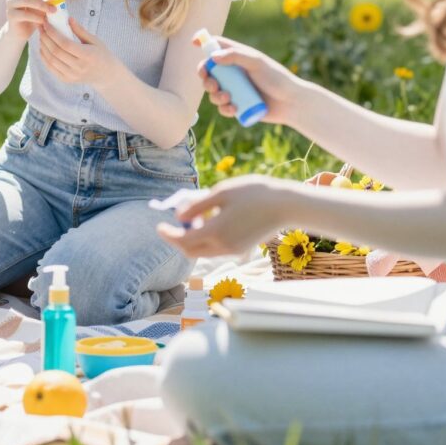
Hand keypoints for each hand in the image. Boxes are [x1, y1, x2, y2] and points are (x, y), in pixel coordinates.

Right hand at [5, 0, 57, 42]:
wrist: (22, 31)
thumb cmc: (35, 13)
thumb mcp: (43, 1)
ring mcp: (11, 2)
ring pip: (26, 0)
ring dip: (42, 5)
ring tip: (54, 10)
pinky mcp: (11, 15)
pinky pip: (24, 14)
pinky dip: (36, 17)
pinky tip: (44, 20)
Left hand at [38, 17, 120, 87]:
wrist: (106, 75)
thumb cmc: (102, 54)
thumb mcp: (95, 40)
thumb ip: (80, 30)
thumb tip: (68, 18)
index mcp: (87, 55)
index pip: (65, 44)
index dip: (53, 33)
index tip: (46, 23)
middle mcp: (79, 67)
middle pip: (56, 51)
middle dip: (45, 37)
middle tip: (40, 27)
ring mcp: (72, 75)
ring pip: (51, 60)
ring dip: (43, 46)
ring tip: (41, 35)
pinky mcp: (66, 80)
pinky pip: (51, 68)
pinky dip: (44, 57)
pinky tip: (43, 47)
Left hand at [157, 174, 297, 258]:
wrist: (286, 205)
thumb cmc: (254, 193)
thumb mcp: (221, 193)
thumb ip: (197, 206)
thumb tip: (179, 216)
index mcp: (216, 232)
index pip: (182, 240)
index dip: (168, 235)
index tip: (159, 226)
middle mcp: (223, 246)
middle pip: (191, 251)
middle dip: (178, 239)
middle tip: (174, 223)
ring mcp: (233, 250)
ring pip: (203, 251)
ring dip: (193, 238)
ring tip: (196, 216)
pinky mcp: (241, 249)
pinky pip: (216, 248)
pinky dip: (207, 238)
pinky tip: (211, 220)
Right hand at [197, 36, 299, 126]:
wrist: (291, 103)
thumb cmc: (276, 78)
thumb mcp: (257, 63)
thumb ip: (236, 56)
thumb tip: (212, 57)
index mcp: (238, 57)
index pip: (217, 46)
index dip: (204, 43)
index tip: (193, 43)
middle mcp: (234, 72)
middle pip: (209, 72)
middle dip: (205, 78)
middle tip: (211, 83)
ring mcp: (235, 89)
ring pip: (213, 92)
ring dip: (215, 96)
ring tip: (227, 98)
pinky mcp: (238, 105)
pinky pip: (223, 107)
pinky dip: (224, 108)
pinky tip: (233, 109)